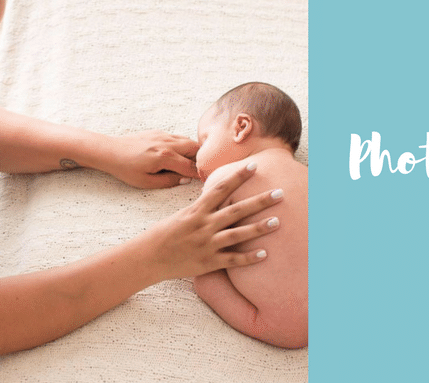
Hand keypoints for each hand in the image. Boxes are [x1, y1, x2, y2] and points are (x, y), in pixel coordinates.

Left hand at [101, 130, 199, 188]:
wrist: (110, 151)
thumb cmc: (126, 168)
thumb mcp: (146, 182)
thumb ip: (169, 181)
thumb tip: (185, 180)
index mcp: (165, 157)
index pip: (191, 167)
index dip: (200, 175)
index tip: (206, 179)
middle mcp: (167, 143)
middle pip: (195, 149)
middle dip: (200, 159)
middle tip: (200, 169)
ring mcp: (163, 135)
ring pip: (188, 140)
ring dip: (192, 151)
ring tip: (189, 162)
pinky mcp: (158, 132)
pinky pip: (177, 137)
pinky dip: (182, 145)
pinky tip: (176, 154)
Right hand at [142, 162, 282, 280]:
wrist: (148, 257)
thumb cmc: (164, 233)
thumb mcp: (182, 214)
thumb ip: (202, 207)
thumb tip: (219, 196)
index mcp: (197, 210)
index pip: (221, 188)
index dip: (238, 176)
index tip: (255, 165)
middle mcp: (204, 224)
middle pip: (236, 210)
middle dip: (259, 201)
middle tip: (280, 193)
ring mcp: (207, 244)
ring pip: (237, 234)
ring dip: (259, 228)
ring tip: (278, 222)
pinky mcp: (208, 262)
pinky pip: (232, 260)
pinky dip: (248, 258)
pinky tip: (265, 254)